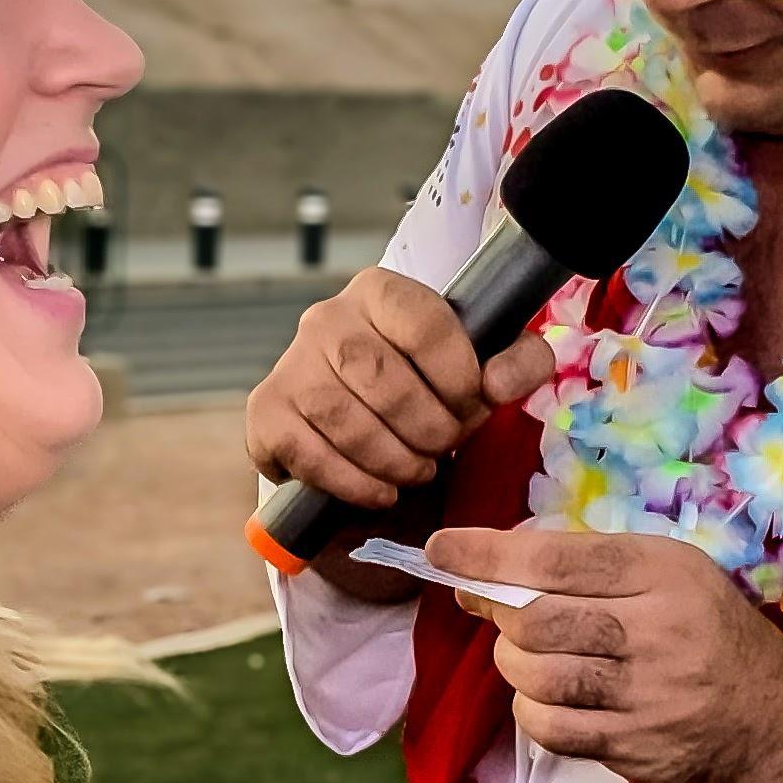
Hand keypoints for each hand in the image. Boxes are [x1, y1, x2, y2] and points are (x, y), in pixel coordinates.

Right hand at [246, 269, 556, 586]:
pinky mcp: (266, 411)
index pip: (423, 322)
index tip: (473, 405)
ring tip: (416, 472)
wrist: (361, 414)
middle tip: (444, 447)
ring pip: (340, 417)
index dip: (458, 375)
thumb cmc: (426, 384)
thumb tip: (497, 384)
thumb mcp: (482, 365)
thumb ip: (516, 363)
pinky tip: (380, 491)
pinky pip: (305, 453)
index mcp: (381, 291)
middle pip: (378, 375)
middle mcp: (326, 317)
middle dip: (425, 426)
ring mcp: (290, 364)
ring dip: (391, 459)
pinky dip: (351, 482)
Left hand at [424, 524, 782, 782]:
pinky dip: (533, 710)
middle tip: (499, 612)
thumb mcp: (669, 574)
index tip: (441, 550)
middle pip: (534, 620)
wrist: (775, 717)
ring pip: (534, 676)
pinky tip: (552, 698)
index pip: (555, 559)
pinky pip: (549, 727)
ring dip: (514, 665)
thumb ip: (591, 566)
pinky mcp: (634, 746)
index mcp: (662, 571)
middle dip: (500, 616)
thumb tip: (489, 569)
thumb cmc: (708, 631)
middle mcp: (654, 630)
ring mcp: (644, 694)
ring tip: (533, 657)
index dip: (487, 554)